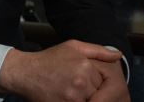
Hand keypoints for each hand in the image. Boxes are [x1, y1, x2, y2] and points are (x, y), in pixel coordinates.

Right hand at [0, 39, 122, 101]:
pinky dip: (77, 101)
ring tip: (71, 91)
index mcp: (85, 65)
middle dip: (92, 93)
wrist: (25, 72)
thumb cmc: (49, 59)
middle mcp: (81, 82)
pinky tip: (68, 96)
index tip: (85, 81)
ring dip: (85, 98)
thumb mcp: (72, 47)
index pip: (106, 82)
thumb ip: (97, 50)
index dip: (97, 83)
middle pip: (100, 95)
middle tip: (75, 86)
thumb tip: (118, 55)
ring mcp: (73, 97)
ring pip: (92, 101)